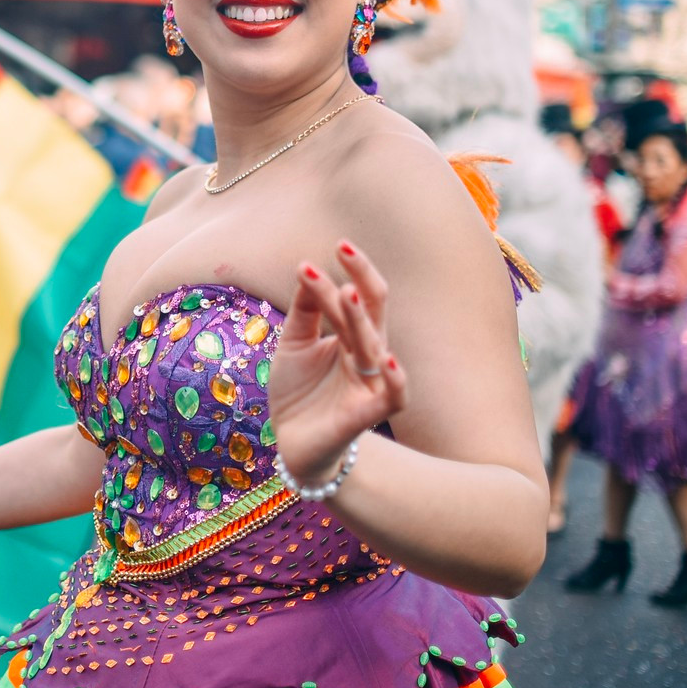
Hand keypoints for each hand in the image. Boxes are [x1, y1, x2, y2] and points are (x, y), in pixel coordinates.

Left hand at [267, 240, 407, 486]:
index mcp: (352, 337)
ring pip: (374, 346)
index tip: (338, 244)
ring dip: (361, 321)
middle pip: (373, 312)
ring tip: (348, 293)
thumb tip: (307, 268)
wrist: (291, 444)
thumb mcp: (295, 345)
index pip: (359, 297)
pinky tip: (386, 357)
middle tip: (344, 249)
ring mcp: (369, 384)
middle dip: (361, 280)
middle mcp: (367, 356)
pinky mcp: (367, 414)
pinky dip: (395, 378)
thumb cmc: (299, 392)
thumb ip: (306, 311)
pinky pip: (394, 396)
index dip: (351, 271)